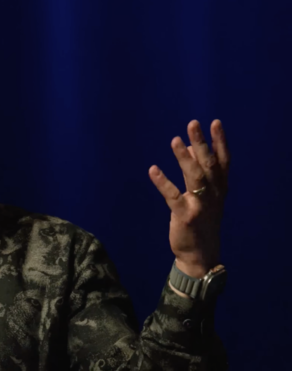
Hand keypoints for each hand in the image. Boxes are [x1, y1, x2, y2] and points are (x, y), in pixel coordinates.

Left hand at [148, 119, 229, 278]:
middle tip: (193, 124)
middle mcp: (214, 194)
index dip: (220, 142)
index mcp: (220, 189)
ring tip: (174, 140)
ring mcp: (200, 205)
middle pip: (208, 164)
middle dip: (202, 142)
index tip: (215, 122)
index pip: (223, 161)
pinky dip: (162, 182)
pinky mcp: (185, 215)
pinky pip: (173, 196)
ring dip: (184, 158)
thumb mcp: (208, 197)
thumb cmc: (203, 221)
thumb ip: (202, 174)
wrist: (201, 254)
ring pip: (194, 177)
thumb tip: (193, 149)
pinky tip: (153, 169)